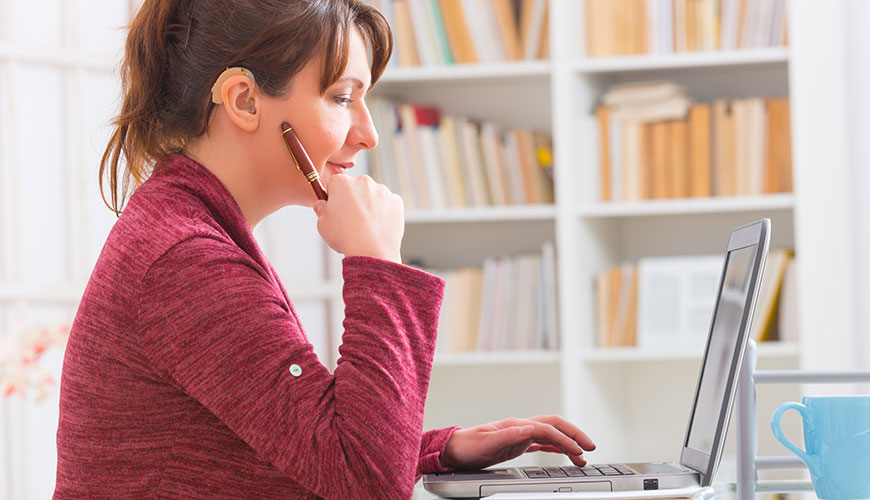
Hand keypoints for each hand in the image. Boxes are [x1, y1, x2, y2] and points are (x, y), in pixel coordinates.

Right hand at [312, 174, 403, 262]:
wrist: (371, 251)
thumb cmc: (344, 237)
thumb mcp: (322, 224)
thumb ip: (321, 210)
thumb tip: (321, 205)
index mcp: (342, 183)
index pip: (335, 183)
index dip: (334, 196)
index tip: (335, 207)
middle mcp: (363, 181)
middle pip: (356, 187)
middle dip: (353, 199)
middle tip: (351, 219)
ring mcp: (382, 190)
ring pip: (373, 195)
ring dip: (370, 205)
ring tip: (366, 226)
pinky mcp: (396, 201)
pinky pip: (388, 204)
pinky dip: (384, 212)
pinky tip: (378, 226)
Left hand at [440, 415, 595, 470]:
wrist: (454, 450)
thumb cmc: (468, 447)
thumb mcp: (487, 444)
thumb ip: (509, 436)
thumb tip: (530, 428)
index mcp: (515, 425)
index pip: (547, 429)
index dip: (565, 439)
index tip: (579, 450)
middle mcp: (520, 426)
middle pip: (554, 425)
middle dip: (574, 434)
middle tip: (591, 447)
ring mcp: (519, 433)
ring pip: (551, 434)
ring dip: (568, 442)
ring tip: (582, 457)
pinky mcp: (517, 443)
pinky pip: (542, 442)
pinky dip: (557, 447)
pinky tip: (565, 454)